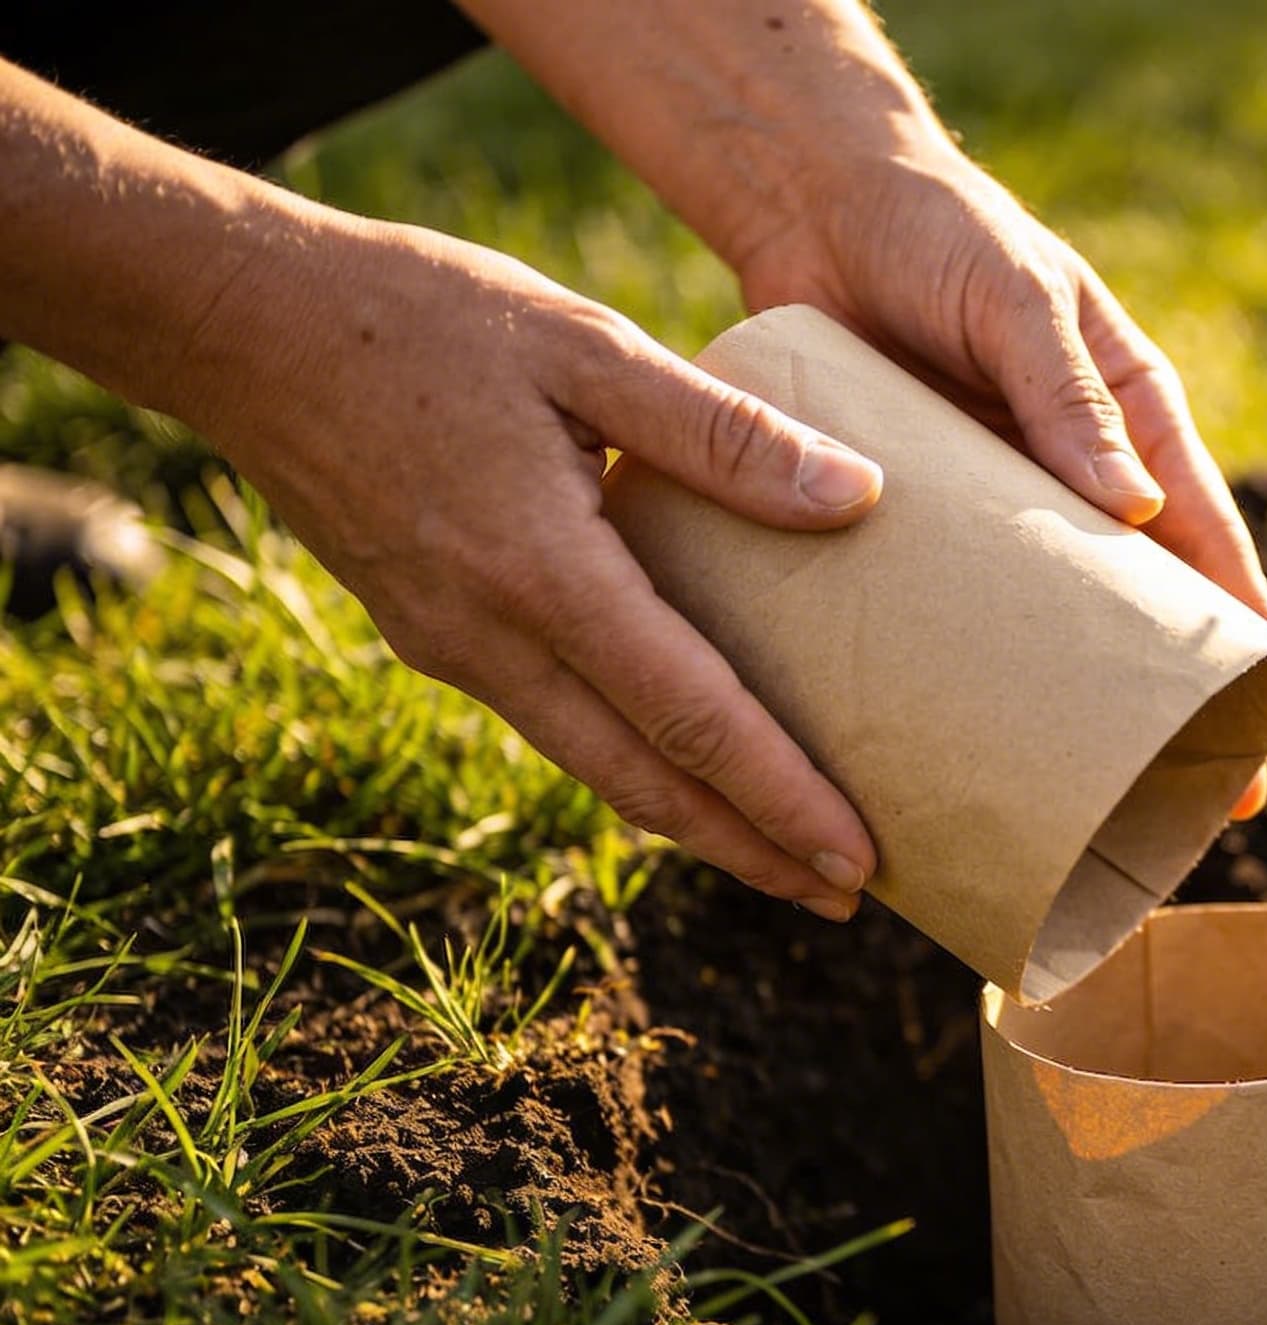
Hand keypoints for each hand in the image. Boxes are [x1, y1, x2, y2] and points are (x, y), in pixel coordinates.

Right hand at [179, 208, 887, 918]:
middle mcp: (489, 637)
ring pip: (595, 766)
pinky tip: (688, 759)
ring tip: (787, 854)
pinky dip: (634, 763)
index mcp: (541, 571)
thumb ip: (722, 429)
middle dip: (752, 850)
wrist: (240, 322)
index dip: (780, 800)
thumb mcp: (586, 343)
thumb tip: (859, 495)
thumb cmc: (423, 315)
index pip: (688, 717)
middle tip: (851, 900)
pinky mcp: (433, 634)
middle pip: (645, 781)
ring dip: (695, 821)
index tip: (857, 862)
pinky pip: (555, 723)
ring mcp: (451, 645)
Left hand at [729, 143, 1266, 815]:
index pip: (1206, 539)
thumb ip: (1070, 395)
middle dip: (1181, 706)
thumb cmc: (940, 230)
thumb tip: (1136, 511)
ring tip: (1095, 807)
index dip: (1246, 628)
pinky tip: (967, 744)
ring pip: (1050, 627)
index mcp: (1127, 419)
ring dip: (1075, 713)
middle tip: (1216, 807)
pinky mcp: (912, 520)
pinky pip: (949, 611)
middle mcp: (1072, 477)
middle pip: (1142, 608)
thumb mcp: (1018, 301)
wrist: (812, 204)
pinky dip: (967, 675)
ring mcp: (993, 508)